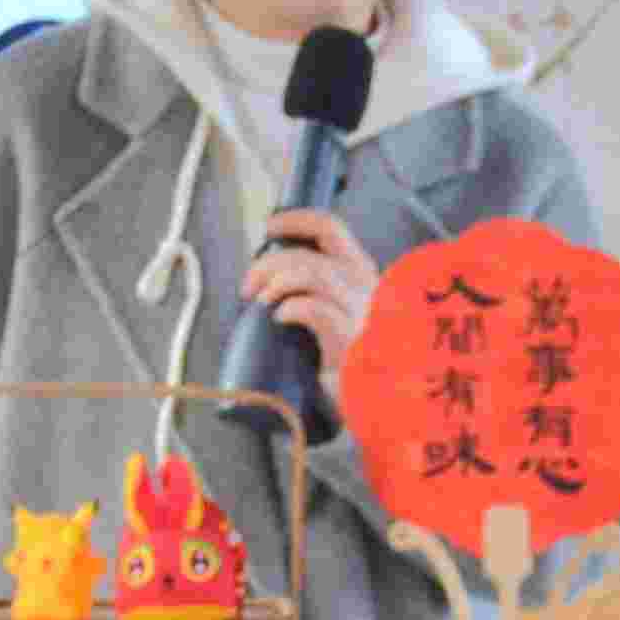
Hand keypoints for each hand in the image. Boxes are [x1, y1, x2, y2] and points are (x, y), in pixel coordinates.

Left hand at [241, 207, 379, 373]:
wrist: (371, 399)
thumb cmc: (347, 358)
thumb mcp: (334, 313)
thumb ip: (314, 288)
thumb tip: (267, 275)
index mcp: (360, 274)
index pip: (331, 229)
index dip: (297, 220)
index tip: (269, 227)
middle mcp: (364, 286)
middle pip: (312, 253)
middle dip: (271, 262)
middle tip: (248, 285)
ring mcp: (359, 312)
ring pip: (311, 273)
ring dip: (276, 282)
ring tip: (260, 301)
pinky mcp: (349, 338)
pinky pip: (314, 308)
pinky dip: (290, 307)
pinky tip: (279, 318)